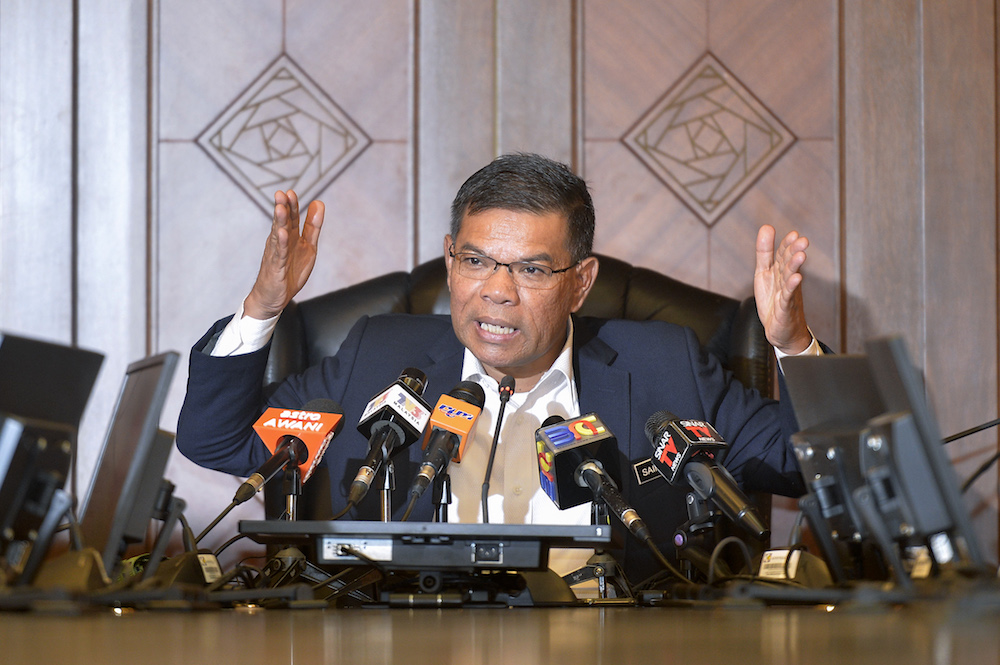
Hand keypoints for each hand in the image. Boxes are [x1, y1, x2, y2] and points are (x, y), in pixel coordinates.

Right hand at [244, 190, 324, 319]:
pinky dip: (281, 244)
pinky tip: (282, 234)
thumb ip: (313, 227)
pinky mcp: (276, 268)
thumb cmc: (289, 272)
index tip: (291, 192)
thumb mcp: (308, 247)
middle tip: (282, 194)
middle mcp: (280, 243)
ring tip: (280, 208)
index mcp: (290, 237)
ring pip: (278, 236)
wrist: (273, 298)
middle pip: (282, 223)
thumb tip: (319, 203)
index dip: (292, 206)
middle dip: (283, 209)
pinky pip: (279, 254)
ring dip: (279, 222)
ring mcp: (276, 255)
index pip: (291, 218)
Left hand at [754, 224, 811, 354]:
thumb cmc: (774, 300)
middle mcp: (785, 280)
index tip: (794, 234)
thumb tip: (766, 227)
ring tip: (800, 255)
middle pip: (788, 264)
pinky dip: (791, 287)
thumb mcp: (764, 273)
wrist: (782, 330)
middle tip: (802, 240)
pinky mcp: (785, 308)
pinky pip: (788, 296)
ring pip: (790, 278)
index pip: (783, 255)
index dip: (787, 245)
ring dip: (794, 267)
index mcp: (780, 271)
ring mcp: (787, 294)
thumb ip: (764, 251)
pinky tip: (796, 279)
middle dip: (794, 252)